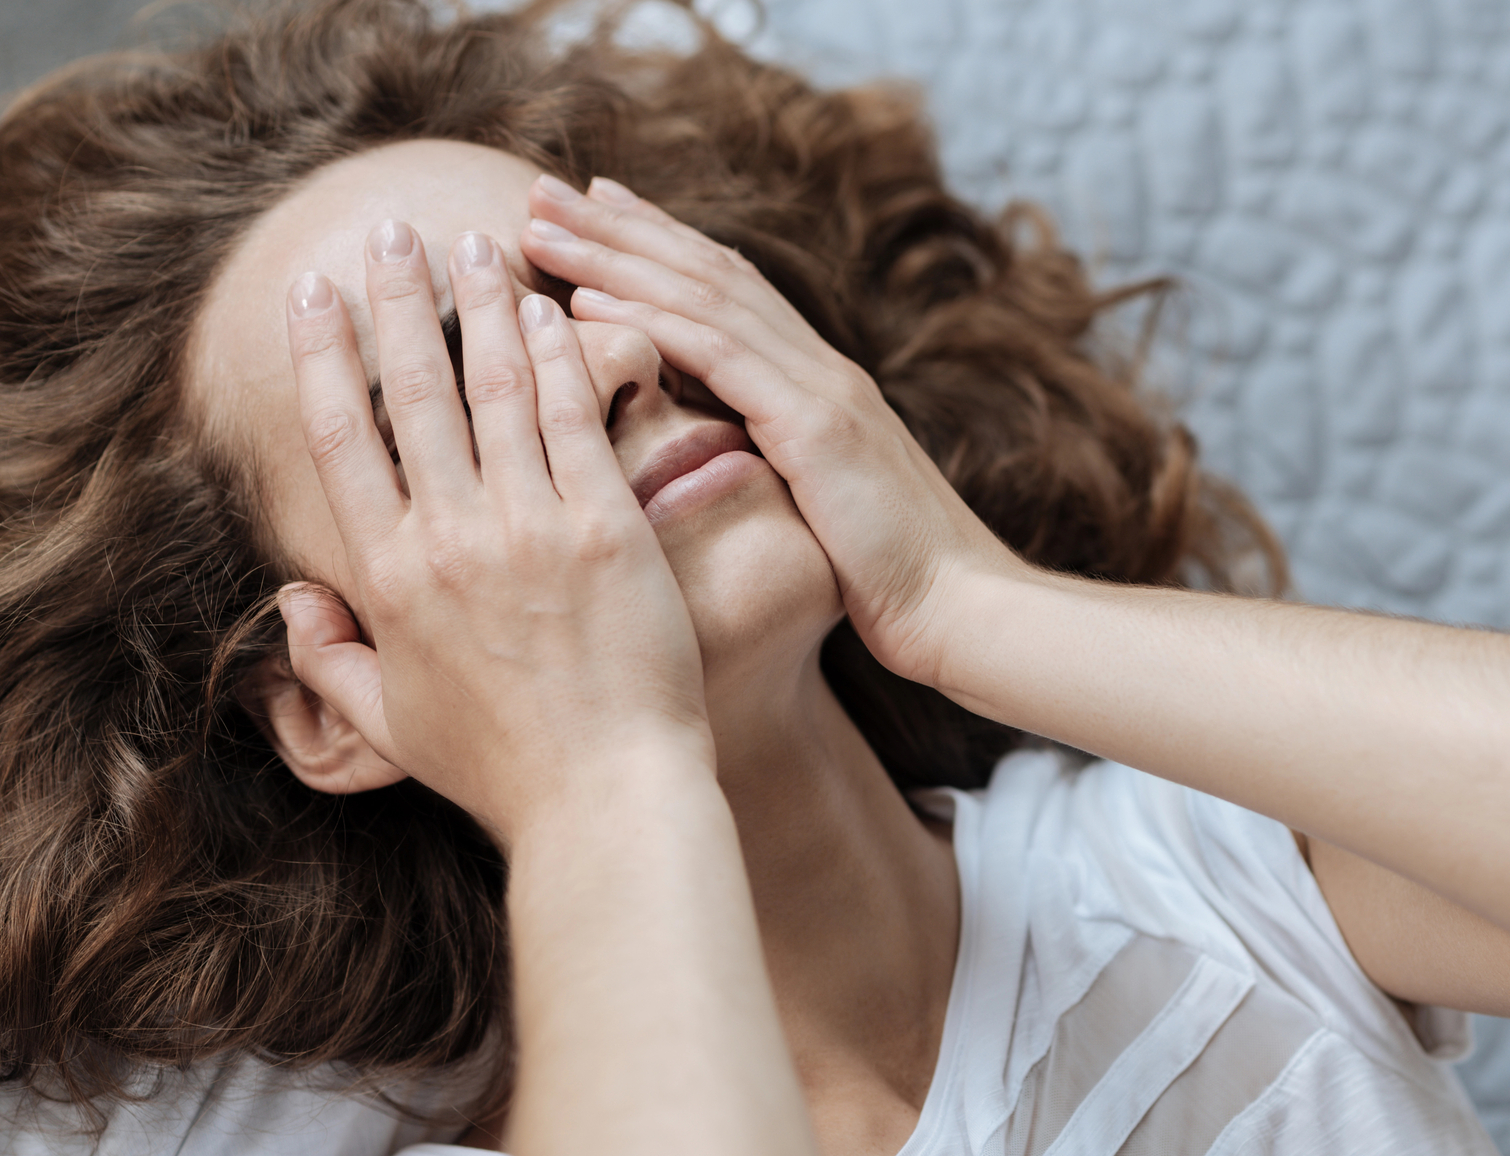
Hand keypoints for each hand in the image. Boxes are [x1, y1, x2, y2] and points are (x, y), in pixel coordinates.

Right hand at [281, 220, 709, 843]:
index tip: (315, 293)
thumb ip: (329, 662)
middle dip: (398, 300)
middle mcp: (451, 538)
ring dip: (480, 305)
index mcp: (389, 577)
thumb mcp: (388, 727)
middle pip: (412, 390)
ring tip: (474, 243)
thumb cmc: (501, 770)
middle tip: (391, 232)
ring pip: (496, 388)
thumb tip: (292, 605)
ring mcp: (531, 528)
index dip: (324, 356)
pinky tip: (549, 310)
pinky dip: (559, 358)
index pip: (342, 438)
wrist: (606, 797)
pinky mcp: (607, 528)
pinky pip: (576, 420)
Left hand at [518, 175, 1023, 686]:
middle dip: (622, 227)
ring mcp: (821, 389)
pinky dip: (646, 319)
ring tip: (542, 222)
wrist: (967, 611)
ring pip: (701, 296)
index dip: (663, 244)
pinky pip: (715, 355)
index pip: (732, 291)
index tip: (599, 211)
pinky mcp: (814, 426)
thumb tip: (738, 467)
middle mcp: (822, 369)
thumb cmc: (899, 586)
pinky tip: (584, 300)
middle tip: (545, 190)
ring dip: (614, 254)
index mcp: (823, 388)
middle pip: (708, 271)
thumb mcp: (832, 514)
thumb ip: (788, 473)